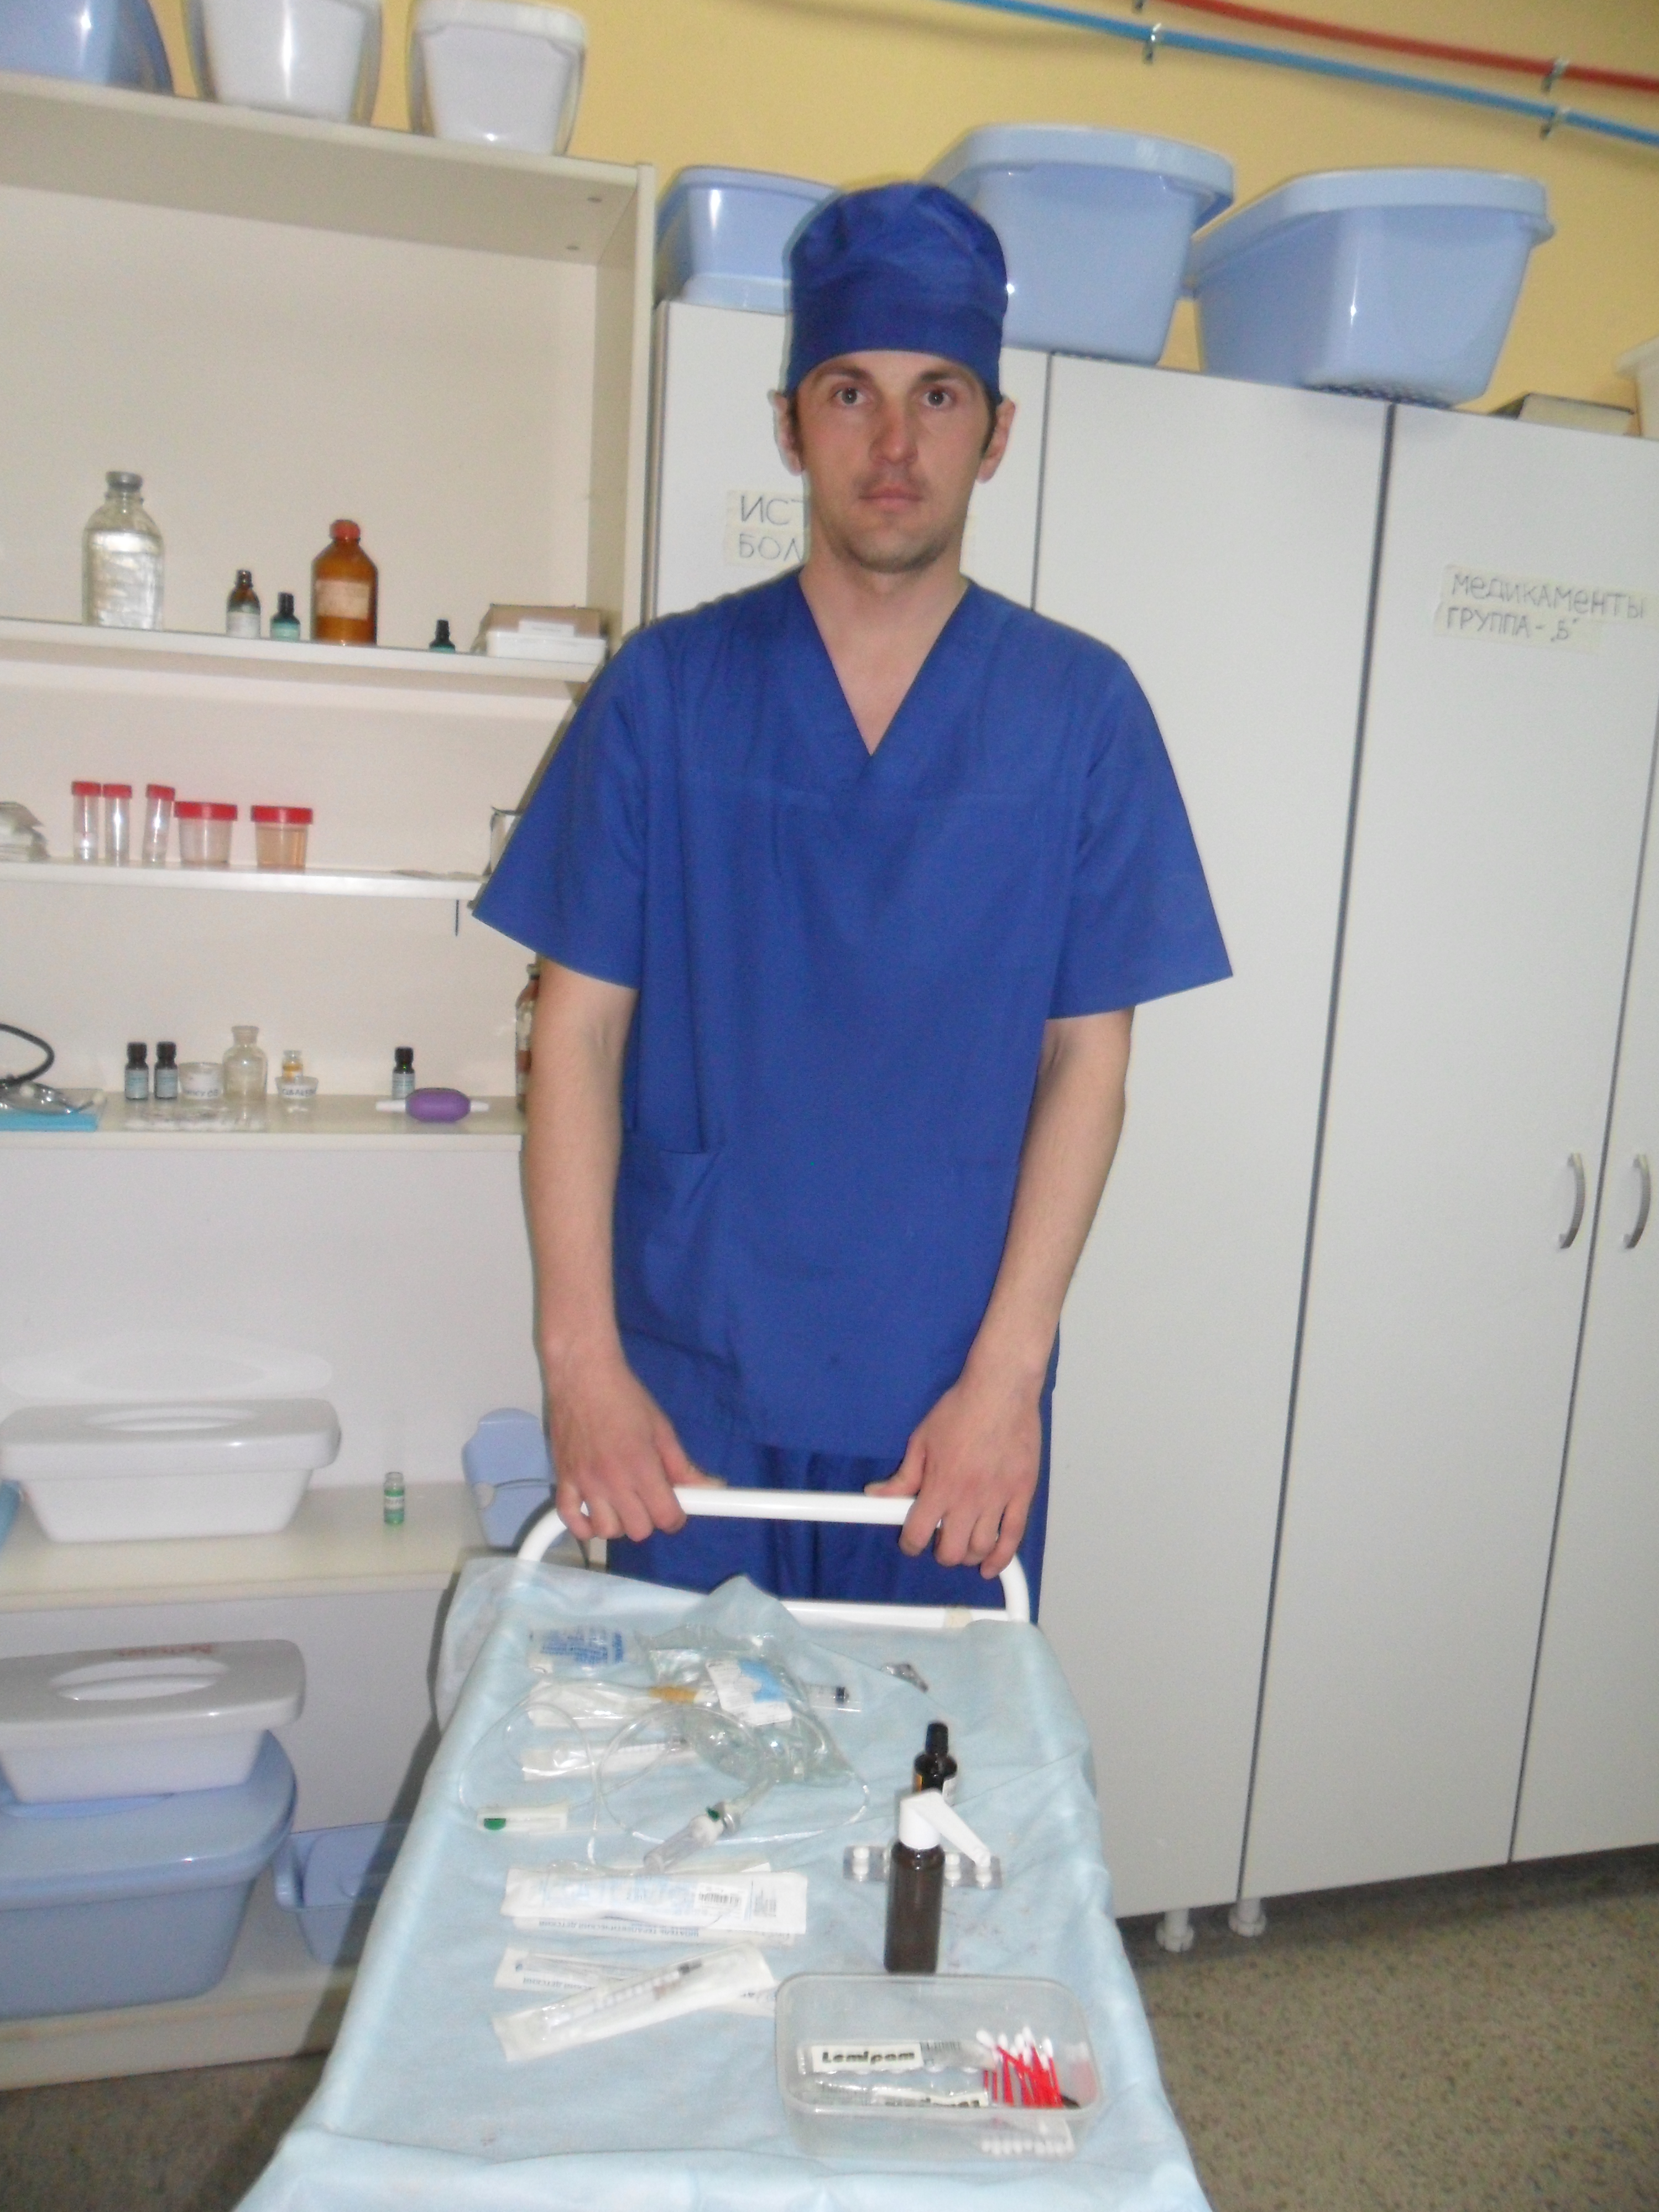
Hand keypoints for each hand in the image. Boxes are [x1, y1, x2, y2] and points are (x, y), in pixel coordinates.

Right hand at [545, 1356, 721, 1543]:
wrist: (582, 1374)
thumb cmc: (624, 1397)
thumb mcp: (661, 1428)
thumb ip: (682, 1465)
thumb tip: (710, 1488)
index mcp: (641, 1465)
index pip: (665, 1517)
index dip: (676, 1517)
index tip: (675, 1508)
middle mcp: (612, 1480)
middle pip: (638, 1530)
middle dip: (649, 1519)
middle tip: (648, 1499)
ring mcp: (584, 1482)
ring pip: (606, 1531)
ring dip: (619, 1523)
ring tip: (622, 1504)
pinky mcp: (563, 1478)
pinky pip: (570, 1519)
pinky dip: (582, 1526)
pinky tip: (594, 1514)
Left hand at [864, 1367, 1041, 1579]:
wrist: (1000, 1390)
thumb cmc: (960, 1409)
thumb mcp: (921, 1440)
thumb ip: (903, 1476)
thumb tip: (876, 1495)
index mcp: (940, 1485)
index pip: (918, 1534)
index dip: (911, 1544)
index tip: (912, 1541)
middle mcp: (968, 1498)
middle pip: (951, 1551)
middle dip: (941, 1553)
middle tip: (940, 1540)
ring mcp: (998, 1498)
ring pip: (981, 1548)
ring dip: (969, 1555)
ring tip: (964, 1546)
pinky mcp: (1022, 1494)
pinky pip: (1013, 1537)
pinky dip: (1002, 1558)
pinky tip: (991, 1565)